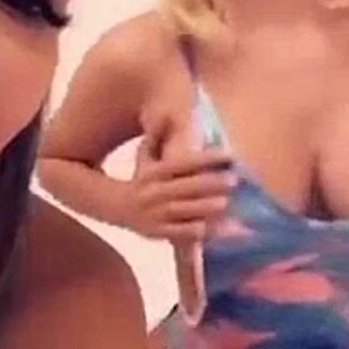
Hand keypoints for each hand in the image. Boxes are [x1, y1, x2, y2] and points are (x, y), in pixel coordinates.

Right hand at [122, 113, 234, 242]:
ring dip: (204, 208)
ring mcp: (157, 214)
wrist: (114, 208)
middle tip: (234, 180)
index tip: (229, 155)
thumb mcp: (145, 157)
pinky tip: (218, 230)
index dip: (206, 158)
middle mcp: (154, 192)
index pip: (182, 163)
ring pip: (183, 210)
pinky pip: (182, 234)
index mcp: (154, 172)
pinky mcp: (160, 233)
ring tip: (227, 203)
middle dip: (209, 184)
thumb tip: (166, 114)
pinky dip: (200, 233)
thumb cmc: (140, 180)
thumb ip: (156, 136)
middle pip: (184, 187)